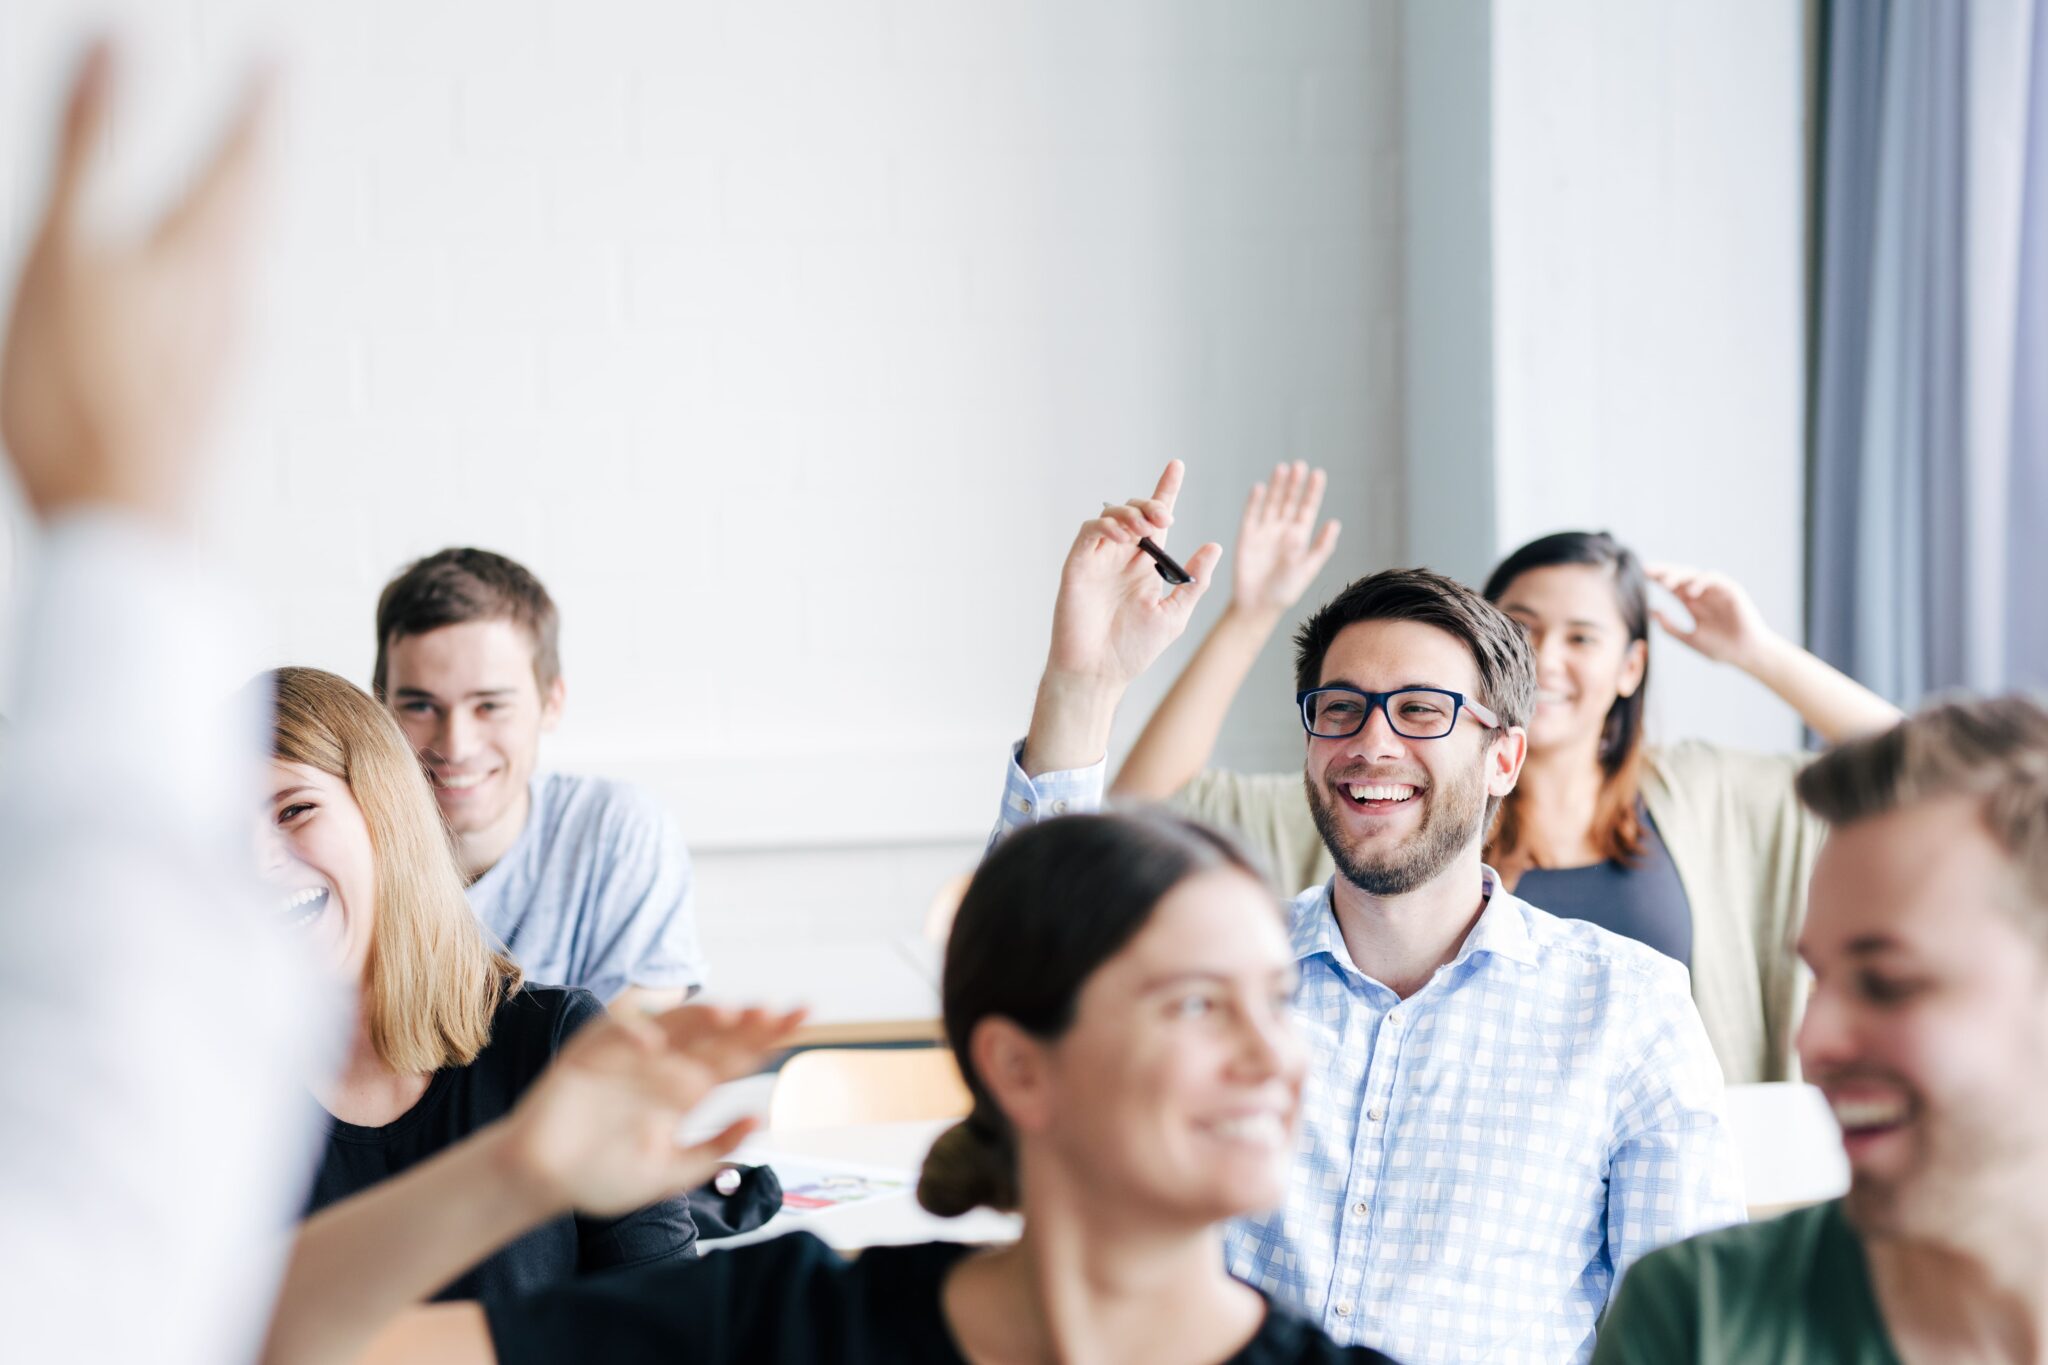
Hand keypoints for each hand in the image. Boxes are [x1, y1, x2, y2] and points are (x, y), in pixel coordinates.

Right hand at [0, 42, 270, 524]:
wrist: (125, 525)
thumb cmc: (82, 399)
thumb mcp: (63, 250)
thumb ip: (84, 145)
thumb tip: (115, 41)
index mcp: (199, 252)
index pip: (240, 158)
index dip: (255, 107)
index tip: (276, 65)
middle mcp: (230, 299)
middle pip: (250, 211)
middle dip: (254, 156)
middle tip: (268, 114)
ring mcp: (222, 351)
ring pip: (241, 264)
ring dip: (241, 218)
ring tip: (243, 194)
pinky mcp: (205, 395)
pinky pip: (220, 313)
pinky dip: (216, 277)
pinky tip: (212, 302)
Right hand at [498, 1004, 804, 1217]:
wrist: (543, 1182)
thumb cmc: (603, 1175)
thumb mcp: (670, 1174)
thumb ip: (713, 1150)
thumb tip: (761, 1120)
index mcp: (685, 1090)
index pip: (734, 1057)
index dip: (766, 1038)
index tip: (802, 1021)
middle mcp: (662, 1066)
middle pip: (712, 1035)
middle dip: (745, 1023)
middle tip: (777, 1013)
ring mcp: (627, 1056)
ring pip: (671, 1026)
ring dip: (698, 1019)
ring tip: (730, 1016)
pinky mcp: (588, 1055)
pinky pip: (612, 1034)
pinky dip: (632, 1033)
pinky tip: (655, 1042)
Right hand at [1043, 459, 1222, 691]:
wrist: (1099, 672)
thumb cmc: (1133, 650)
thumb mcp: (1175, 615)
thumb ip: (1193, 581)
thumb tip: (1213, 546)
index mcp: (1146, 567)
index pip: (1158, 521)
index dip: (1166, 491)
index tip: (1177, 466)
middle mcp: (1123, 558)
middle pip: (1136, 512)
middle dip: (1151, 503)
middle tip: (1165, 515)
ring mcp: (1099, 560)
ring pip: (1111, 515)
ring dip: (1131, 513)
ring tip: (1145, 527)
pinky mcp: (1078, 565)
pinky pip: (1089, 531)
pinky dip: (1106, 526)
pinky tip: (1123, 537)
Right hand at [1230, 461, 1340, 616]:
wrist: (1258, 605)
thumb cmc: (1286, 590)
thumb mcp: (1309, 568)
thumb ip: (1321, 546)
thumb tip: (1334, 523)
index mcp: (1299, 536)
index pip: (1307, 509)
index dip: (1313, 492)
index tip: (1318, 474)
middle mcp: (1282, 530)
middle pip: (1289, 501)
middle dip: (1294, 484)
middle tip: (1299, 465)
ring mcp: (1264, 532)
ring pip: (1271, 503)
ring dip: (1276, 486)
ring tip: (1282, 468)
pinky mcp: (1246, 537)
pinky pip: (1251, 515)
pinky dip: (1254, 501)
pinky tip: (1259, 487)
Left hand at [1647, 564, 1780, 671]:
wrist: (1746, 655)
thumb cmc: (1721, 648)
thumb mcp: (1689, 638)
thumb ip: (1670, 627)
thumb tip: (1650, 613)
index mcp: (1692, 603)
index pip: (1671, 586)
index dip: (1656, 580)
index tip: (1639, 577)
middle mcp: (1703, 594)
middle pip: (1679, 576)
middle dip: (1663, 572)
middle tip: (1646, 570)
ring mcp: (1716, 591)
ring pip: (1694, 574)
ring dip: (1679, 576)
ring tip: (1665, 584)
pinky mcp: (1731, 590)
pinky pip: (1714, 579)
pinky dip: (1701, 582)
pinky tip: (1690, 591)